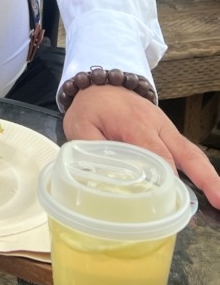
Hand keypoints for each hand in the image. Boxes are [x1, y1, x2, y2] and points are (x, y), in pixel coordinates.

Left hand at [63, 84, 219, 208]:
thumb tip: (97, 178)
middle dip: (203, 178)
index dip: (165, 176)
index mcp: (134, 122)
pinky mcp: (168, 134)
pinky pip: (186, 151)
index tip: (171, 198)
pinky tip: (209, 191)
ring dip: (208, 176)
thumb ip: (89, 150)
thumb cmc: (91, 106)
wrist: (101, 82)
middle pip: (184, 153)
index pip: (155, 152)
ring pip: (191, 153)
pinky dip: (199, 170)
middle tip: (219, 201)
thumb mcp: (79, 125)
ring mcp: (166, 128)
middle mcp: (157, 125)